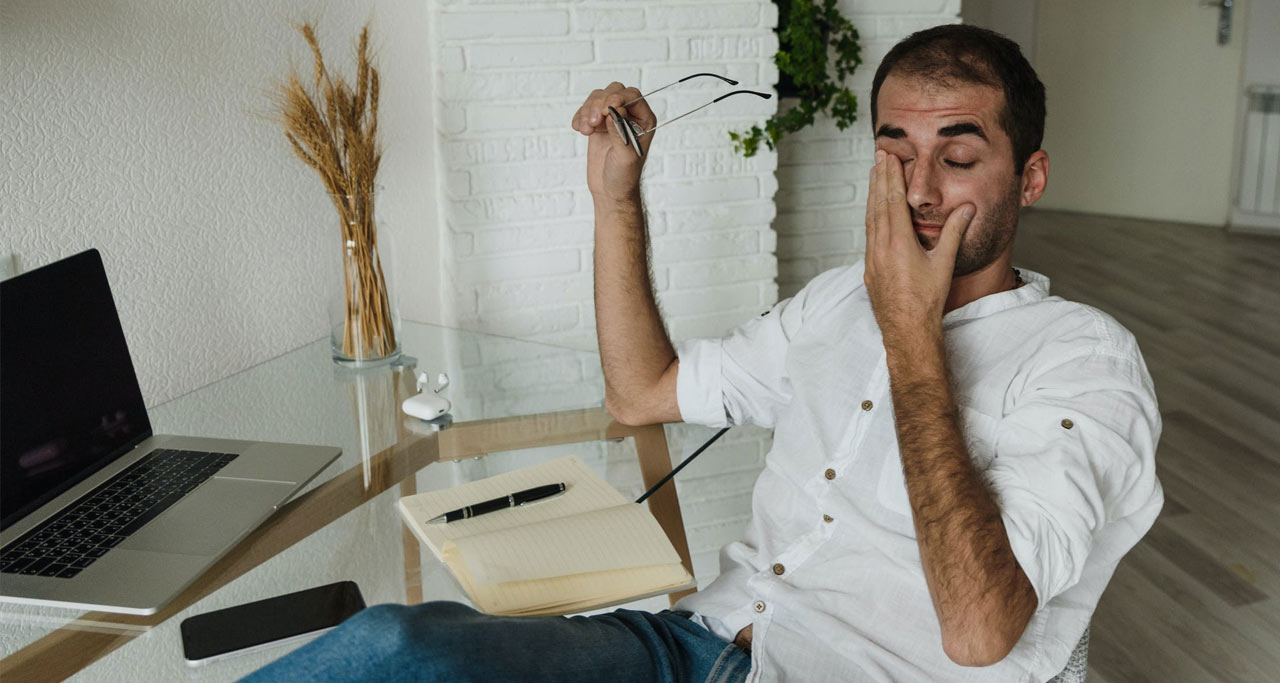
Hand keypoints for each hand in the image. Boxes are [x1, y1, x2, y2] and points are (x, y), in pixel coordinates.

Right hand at [571, 82, 656, 203]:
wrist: (610, 190)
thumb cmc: (624, 176)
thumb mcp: (626, 156)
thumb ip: (620, 132)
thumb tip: (613, 110)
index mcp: (644, 120)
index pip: (632, 95)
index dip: (618, 97)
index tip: (605, 109)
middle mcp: (629, 115)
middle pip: (613, 91)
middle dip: (599, 103)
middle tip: (594, 122)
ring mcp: (612, 118)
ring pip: (598, 98)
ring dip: (587, 111)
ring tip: (586, 130)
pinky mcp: (598, 124)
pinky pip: (586, 109)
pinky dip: (580, 116)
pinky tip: (580, 130)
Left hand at [863, 151, 973, 336]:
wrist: (906, 329)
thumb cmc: (927, 300)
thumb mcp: (944, 263)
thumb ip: (954, 233)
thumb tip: (967, 208)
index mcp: (898, 243)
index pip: (892, 201)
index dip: (891, 177)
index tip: (889, 157)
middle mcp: (880, 248)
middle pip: (877, 205)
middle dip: (879, 179)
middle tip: (878, 156)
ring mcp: (871, 258)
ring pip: (870, 219)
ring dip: (873, 195)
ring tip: (874, 176)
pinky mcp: (869, 268)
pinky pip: (868, 234)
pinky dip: (871, 216)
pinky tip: (873, 211)